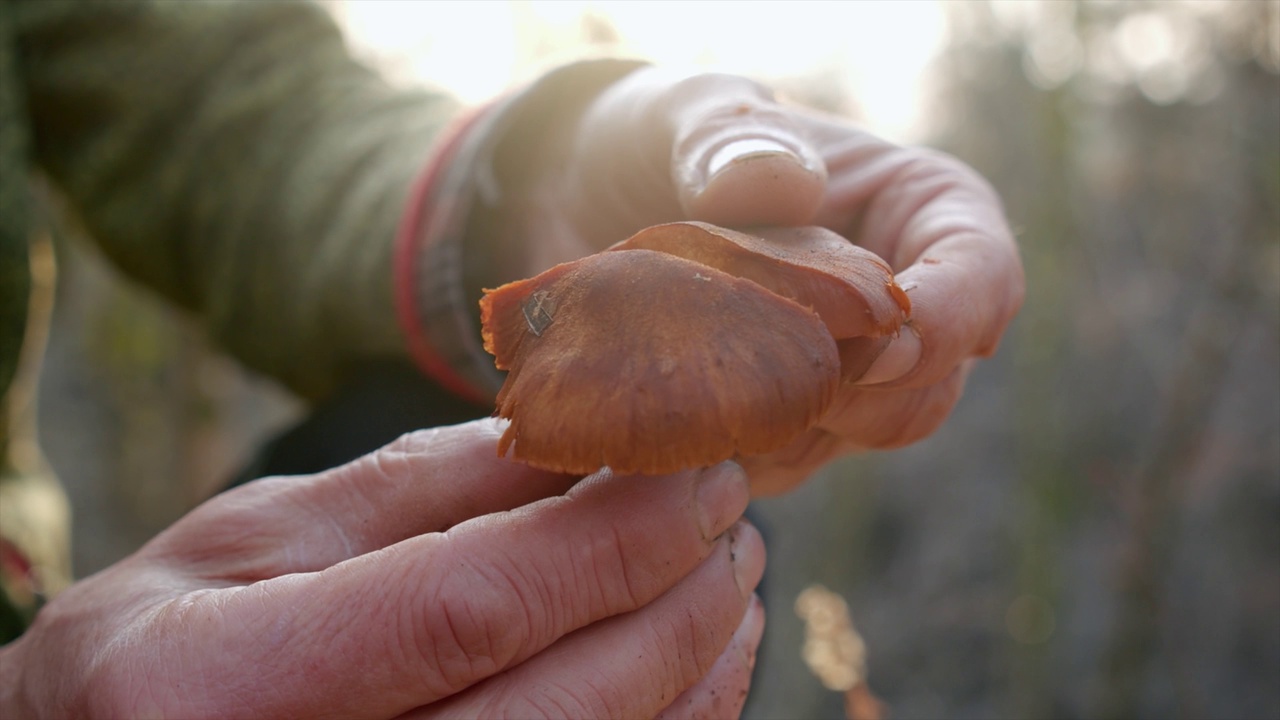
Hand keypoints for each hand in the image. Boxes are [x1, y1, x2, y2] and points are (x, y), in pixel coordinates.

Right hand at [0, 419, 764, 718]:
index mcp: (218, 688)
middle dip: (676, 600)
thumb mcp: (258, 537)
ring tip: (732, 578)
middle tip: (734, 513)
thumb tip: (584, 430)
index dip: (611, 536)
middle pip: (558, 705)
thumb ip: (420, 489)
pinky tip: (694, 661)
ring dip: (694, 669)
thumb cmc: (165, 640)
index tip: (701, 466)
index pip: (470, 606)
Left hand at [517, 68, 1025, 494]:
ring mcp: (851, 372)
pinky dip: (738, 453)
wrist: (588, 207)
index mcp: (920, 212)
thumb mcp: (688, 118)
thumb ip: (729, 143)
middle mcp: (904, 304)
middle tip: (764, 382)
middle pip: (932, 387)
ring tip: (698, 390)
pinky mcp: (788, 421)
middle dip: (859, 399)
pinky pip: (787, 464)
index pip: (982, 277)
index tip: (873, 350)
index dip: (945, 324)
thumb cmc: (663, 140)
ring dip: (789, 428)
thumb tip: (788, 183)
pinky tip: (674, 424)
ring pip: (862, 437)